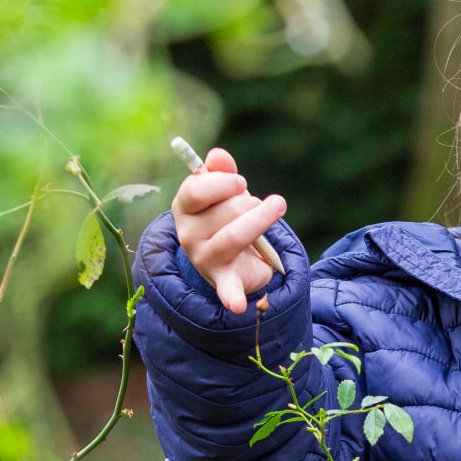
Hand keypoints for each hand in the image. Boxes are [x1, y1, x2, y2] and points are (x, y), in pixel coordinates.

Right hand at [170, 146, 285, 314]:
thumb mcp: (225, 191)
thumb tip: (218, 155)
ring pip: (235, 236)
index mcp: (183, 209)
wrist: (234, 256)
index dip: (221, 183)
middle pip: (224, 212)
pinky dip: (232, 298)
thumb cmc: (228, 216)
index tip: (242, 182)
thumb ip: (222, 172)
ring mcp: (204, 260)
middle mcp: (187, 235)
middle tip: (257, 203)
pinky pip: (227, 290)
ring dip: (261, 220)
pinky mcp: (224, 281)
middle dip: (249, 203)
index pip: (194, 191)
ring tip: (276, 207)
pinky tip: (238, 305)